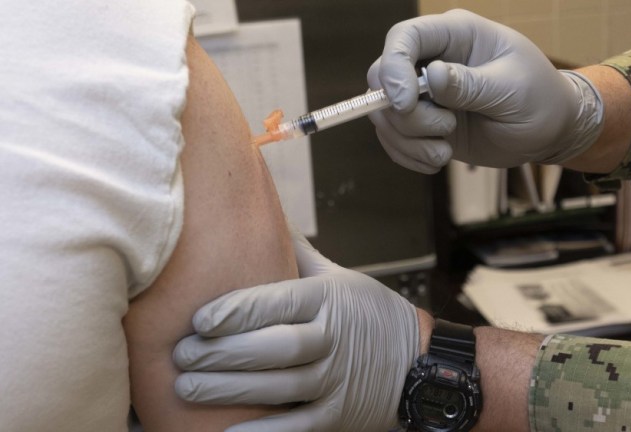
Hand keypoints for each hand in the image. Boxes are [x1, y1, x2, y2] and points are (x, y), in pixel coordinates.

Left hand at [173, 226, 421, 431]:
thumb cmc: (368, 313)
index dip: (237, 311)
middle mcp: (333, 339)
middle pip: (274, 347)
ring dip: (231, 390)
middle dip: (224, 352)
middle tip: (182, 355)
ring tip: (188, 387)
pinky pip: (297, 426)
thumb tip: (259, 212)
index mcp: (329, 300)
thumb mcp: (339, 277)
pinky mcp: (338, 416)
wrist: (418, 360)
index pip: (279, 303)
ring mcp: (337, 380)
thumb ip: (297, 253)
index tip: (198, 318)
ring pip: (280, 386)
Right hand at [367, 9, 603, 173]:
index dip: (393, 67)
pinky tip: (437, 160)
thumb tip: (431, 75)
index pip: (404, 37)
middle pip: (381, 78)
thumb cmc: (539, 99)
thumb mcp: (513, 90)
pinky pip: (393, 139)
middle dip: (403, 114)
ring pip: (383, 114)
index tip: (404, 103)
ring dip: (408, 140)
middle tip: (445, 130)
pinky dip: (408, 155)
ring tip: (444, 151)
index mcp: (456, 34)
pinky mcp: (422, 123)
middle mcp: (431, 59)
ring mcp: (423, 93)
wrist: (547, 131)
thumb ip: (472, 84)